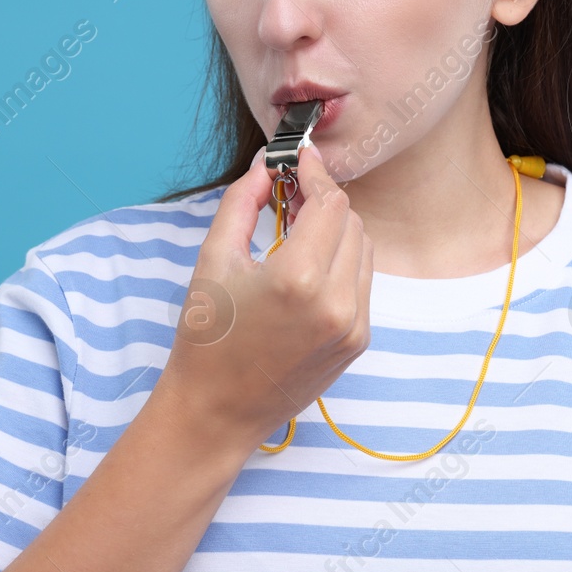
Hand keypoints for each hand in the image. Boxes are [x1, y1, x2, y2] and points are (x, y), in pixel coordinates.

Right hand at [152, 143, 372, 452]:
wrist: (217, 411)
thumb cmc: (207, 338)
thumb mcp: (214, 261)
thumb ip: (242, 203)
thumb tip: (265, 165)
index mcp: (297, 279)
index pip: (330, 203)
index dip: (316, 174)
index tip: (300, 161)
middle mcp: (336, 302)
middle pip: (351, 222)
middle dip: (324, 202)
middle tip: (291, 198)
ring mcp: (353, 325)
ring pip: (363, 249)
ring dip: (337, 231)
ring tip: (298, 234)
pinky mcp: (358, 341)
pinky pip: (363, 283)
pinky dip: (342, 264)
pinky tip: (308, 270)